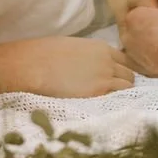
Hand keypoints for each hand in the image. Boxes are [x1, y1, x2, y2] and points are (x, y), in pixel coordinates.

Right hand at [0, 37, 134, 100]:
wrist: (27, 65)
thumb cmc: (41, 56)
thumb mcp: (68, 48)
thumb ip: (86, 57)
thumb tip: (87, 69)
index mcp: (100, 47)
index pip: (125, 60)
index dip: (120, 72)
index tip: (114, 82)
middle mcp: (107, 60)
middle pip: (130, 74)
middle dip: (124, 84)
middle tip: (112, 97)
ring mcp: (104, 77)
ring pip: (128, 87)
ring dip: (121, 95)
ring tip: (107, 105)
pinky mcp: (97, 93)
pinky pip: (118, 99)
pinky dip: (115, 104)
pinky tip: (104, 110)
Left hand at [121, 0, 157, 81]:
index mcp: (134, 17)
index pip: (138, 11)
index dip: (152, 13)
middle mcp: (126, 35)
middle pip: (135, 26)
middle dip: (146, 27)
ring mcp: (130, 53)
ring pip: (136, 41)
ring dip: (145, 41)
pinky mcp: (136, 67)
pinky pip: (138, 57)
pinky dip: (146, 55)